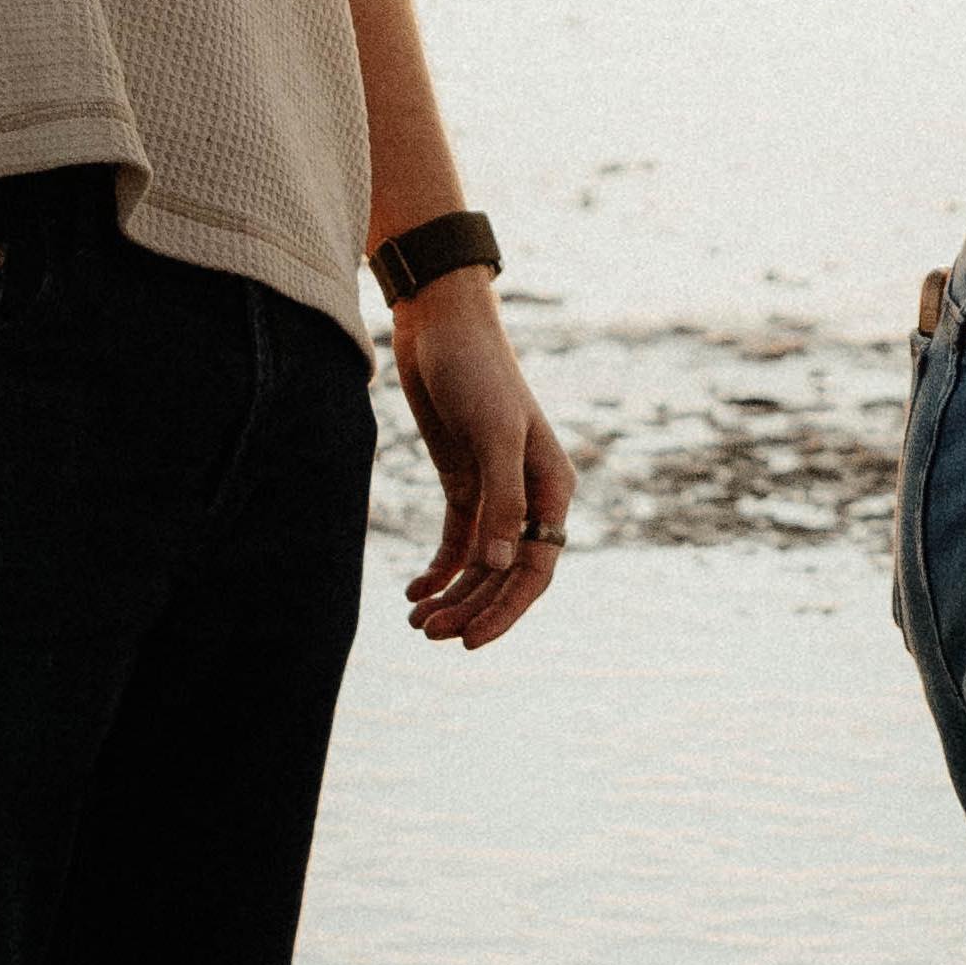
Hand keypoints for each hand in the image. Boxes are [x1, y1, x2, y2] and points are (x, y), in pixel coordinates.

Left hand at [391, 273, 574, 648]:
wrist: (441, 323)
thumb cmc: (476, 370)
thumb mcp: (493, 434)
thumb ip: (502, 500)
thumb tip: (503, 565)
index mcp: (552, 487)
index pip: (536, 567)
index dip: (506, 609)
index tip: (469, 641)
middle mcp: (529, 494)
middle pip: (506, 572)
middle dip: (472, 606)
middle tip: (428, 632)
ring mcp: (495, 488)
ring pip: (480, 562)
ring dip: (453, 595)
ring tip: (416, 620)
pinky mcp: (463, 480)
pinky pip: (457, 540)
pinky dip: (439, 569)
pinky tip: (413, 589)